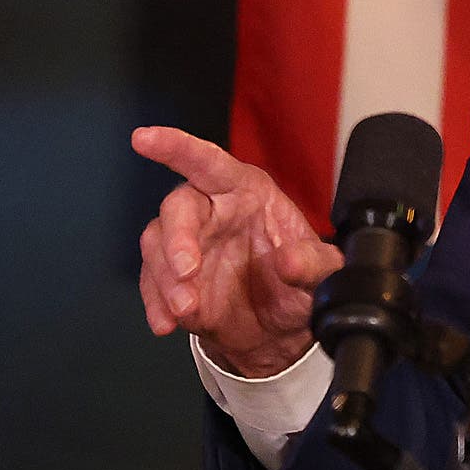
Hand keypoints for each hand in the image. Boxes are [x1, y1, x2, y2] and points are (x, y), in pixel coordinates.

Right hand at [132, 126, 340, 378]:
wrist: (279, 331)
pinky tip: (166, 322)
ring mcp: (189, 246)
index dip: (176, 147)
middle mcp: (212, 211)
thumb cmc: (299, 286)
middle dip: (176, 238)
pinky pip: (152, 283)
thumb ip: (312, 265)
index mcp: (245, 191)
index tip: (146, 139)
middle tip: (187, 270)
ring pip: (158, 245)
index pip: (208, 161)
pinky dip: (155, 303)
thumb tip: (290, 262)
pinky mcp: (172, 279)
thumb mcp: (322, 274)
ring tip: (186, 308)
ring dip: (165, 278)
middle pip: (179, 207)